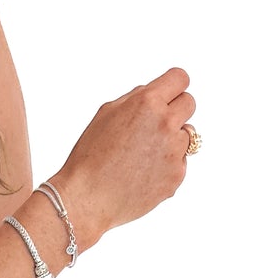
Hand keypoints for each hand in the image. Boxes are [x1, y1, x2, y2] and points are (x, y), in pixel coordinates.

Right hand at [53, 68, 196, 247]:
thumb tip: (156, 94)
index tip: (168, 93)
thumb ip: (136, 99)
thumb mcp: (106, 114)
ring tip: (142, 154)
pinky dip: (166, 165)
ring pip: (186, 135)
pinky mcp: (177, 175)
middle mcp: (165, 123)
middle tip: (155, 124)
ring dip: (171, 139)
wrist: (88, 198)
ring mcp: (174, 151)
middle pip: (189, 103)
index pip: (180, 78)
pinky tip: (142, 173)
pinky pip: (179, 162)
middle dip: (175, 109)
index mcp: (147, 103)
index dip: (173, 85)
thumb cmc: (90, 156)